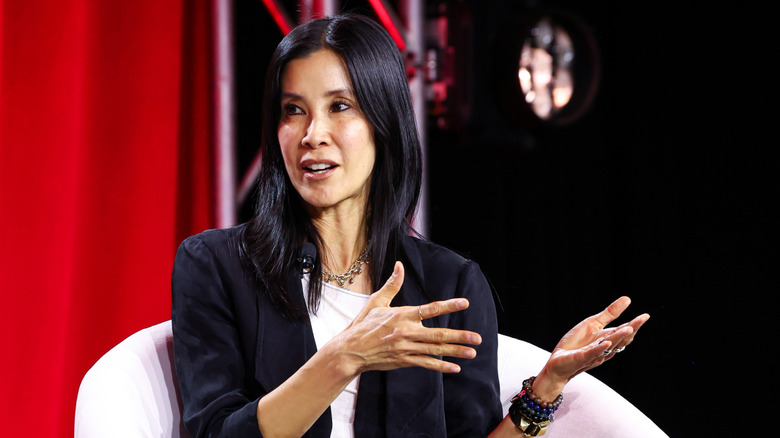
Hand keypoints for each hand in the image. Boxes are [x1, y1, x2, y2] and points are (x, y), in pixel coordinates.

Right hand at [331, 261, 482, 374]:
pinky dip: (441, 366)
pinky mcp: (404, 361)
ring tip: (472, 353)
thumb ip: (392, 284)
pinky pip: (426, 364)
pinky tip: (455, 367)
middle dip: (459, 336)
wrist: (350, 350)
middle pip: (438, 334)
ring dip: (455, 352)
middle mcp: (406, 332)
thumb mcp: (377, 301)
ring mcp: (406, 348)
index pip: (430, 309)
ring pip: (435, 350)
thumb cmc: (363, 325)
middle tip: (477, 338)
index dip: (448, 306)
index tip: (464, 303)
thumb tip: (400, 265)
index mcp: (402, 315)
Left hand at [533, 296, 649, 398]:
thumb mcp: (593, 324)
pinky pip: (592, 353)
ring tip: (629, 329)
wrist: (558, 361)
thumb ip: (610, 314)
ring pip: (609, 346)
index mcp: (607, 338)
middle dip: (631, 330)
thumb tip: (628, 299)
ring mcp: (593, 353)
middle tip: (641, 320)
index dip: (634, 324)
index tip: (645, 316)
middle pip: (620, 338)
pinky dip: (599, 349)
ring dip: (618, 337)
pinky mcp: (581, 358)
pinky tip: (606, 343)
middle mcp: (604, 347)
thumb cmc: (576, 343)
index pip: (623, 331)